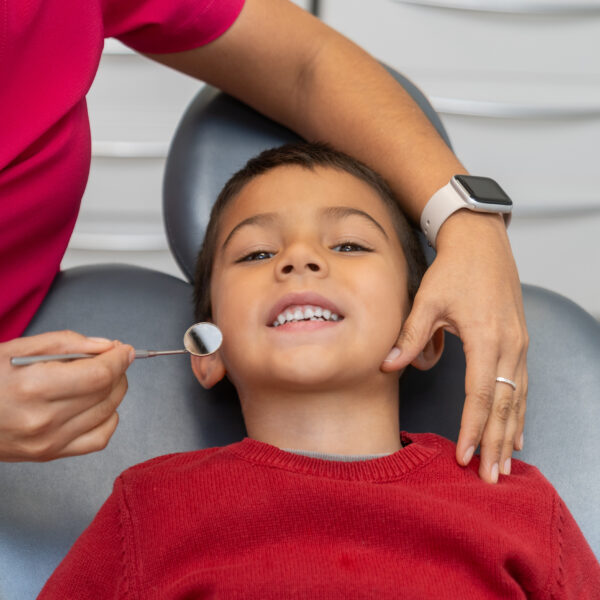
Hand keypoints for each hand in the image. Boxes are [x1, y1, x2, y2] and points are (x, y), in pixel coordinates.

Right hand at [1, 331, 133, 461]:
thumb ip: (67, 343)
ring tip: (103, 377)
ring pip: (108, 414)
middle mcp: (44, 420)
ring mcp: (48, 442)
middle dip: (118, 371)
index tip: (124, 349)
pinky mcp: (49, 455)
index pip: (99, 374)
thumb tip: (107, 347)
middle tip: (113, 358)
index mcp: (34, 387)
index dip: (119, 359)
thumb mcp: (17, 348)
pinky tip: (99, 404)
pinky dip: (108, 418)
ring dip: (115, 391)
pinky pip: (99, 439)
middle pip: (107, 393)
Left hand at [382, 210, 527, 482]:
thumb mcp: (428, 300)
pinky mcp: (519, 342)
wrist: (483, 242)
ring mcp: (519, 345)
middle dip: (495, 443)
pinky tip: (515, 430)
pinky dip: (518, 411)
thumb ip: (411, 335)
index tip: (465, 456)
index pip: (481, 395)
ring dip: (509, 433)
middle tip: (489, 478)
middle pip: (505, 405)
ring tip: (503, 465)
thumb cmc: (455, 269)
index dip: (473, 427)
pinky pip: (521, 385)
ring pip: (517, 399)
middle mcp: (510, 346)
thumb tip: (389, 364)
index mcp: (488, 338)